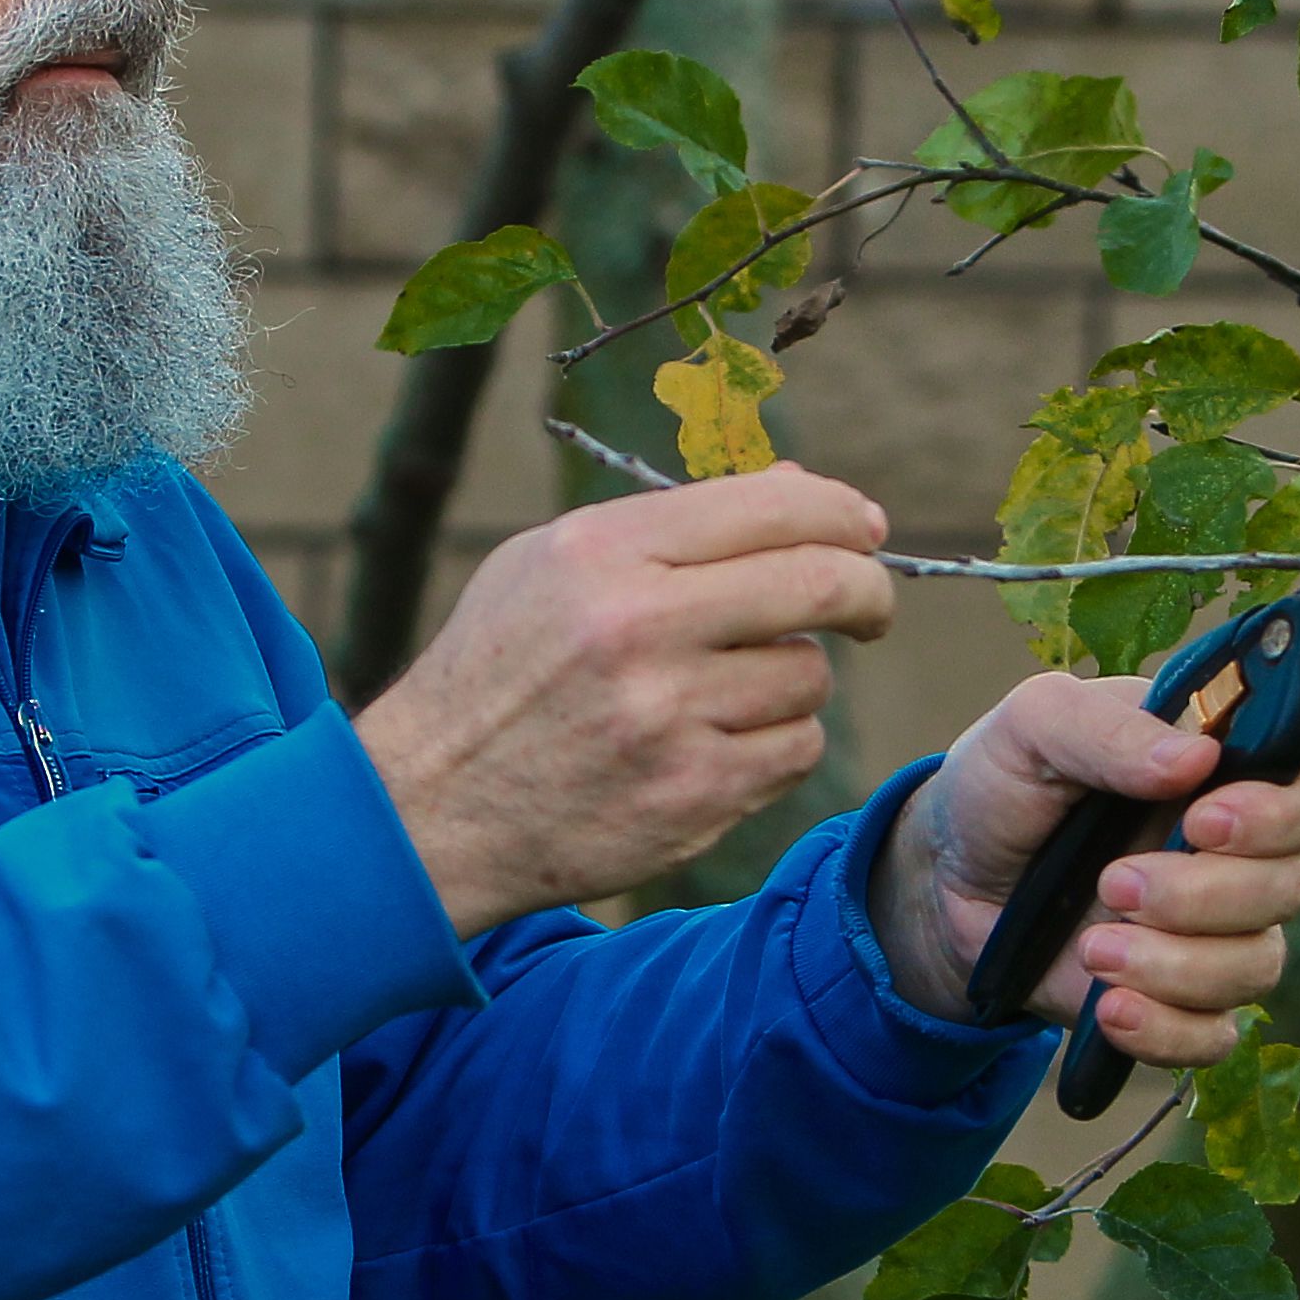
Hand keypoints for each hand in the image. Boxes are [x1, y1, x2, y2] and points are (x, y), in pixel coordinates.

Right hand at [357, 465, 898, 934]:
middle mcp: (638, 626)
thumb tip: (802, 491)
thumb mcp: (551, 566)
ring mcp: (668, 717)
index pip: (776, 506)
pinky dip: (773, 745)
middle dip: (867, 592)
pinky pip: (793, 751)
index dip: (843, 514)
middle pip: (821, 584)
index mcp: (604, 551)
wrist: (430, 807)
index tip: (866, 532)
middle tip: (869, 608)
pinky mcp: (692, 796)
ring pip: (809, 676)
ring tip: (724, 691)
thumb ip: (676, 527)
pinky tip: (713, 744)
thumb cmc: (498, 672)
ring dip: (790, 680)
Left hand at [870, 670, 1299, 1061]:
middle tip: (1114, 881)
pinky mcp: (1176, 1001)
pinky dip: (1165, 1031)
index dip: (1282, 817)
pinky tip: (1108, 1009)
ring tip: (1091, 947)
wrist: (949, 877)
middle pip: (1288, 888)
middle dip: (1202, 894)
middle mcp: (1241, 857)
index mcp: (1227, 774)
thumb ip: (1109, 728)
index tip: (1203, 821)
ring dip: (1175, 965)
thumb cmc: (1007, 782)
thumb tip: (1196, 759)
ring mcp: (1214, 935)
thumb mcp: (1035, 726)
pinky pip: (1211, 1038)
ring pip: (1255, 967)